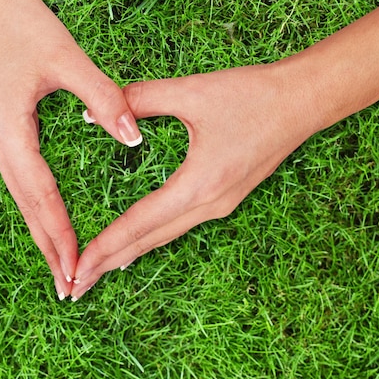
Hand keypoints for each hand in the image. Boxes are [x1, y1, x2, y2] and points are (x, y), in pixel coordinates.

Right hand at [0, 0, 142, 298]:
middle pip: (27, 208)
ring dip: (42, 233)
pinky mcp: (1, 133)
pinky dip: (38, 208)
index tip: (78, 268)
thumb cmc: (27, 28)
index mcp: (8, 131)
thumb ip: (105, 100)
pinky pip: (22, 181)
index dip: (61, 234)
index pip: (40, 196)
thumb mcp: (69, 60)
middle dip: (49, 248)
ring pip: (22, 199)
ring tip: (62, 266)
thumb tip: (134, 137)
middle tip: (68, 288)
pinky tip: (50, 224)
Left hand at [70, 64, 320, 299]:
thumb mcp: (191, 93)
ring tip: (99, 271)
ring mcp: (218, 206)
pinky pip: (178, 227)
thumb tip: (93, 113)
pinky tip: (137, 245)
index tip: (77, 268)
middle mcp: (208, 205)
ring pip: (163, 237)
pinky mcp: (223, 199)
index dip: (105, 247)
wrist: (302, 102)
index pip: (139, 224)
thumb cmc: (251, 96)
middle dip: (109, 263)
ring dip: (129, 254)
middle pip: (148, 242)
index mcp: (197, 186)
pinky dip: (151, 239)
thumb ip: (140, 100)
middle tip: (76, 286)